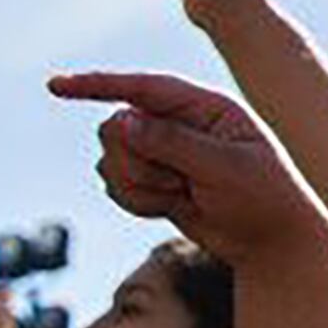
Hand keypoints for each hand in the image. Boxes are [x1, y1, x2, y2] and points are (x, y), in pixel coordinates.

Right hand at [43, 70, 327, 260]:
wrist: (271, 242)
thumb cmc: (264, 198)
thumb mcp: (226, 168)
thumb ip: (173, 143)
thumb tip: (119, 119)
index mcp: (206, 107)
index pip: (142, 88)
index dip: (97, 85)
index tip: (56, 87)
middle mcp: (179, 123)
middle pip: (115, 129)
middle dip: (137, 164)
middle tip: (181, 183)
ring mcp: (162, 150)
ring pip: (110, 159)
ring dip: (139, 186)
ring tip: (185, 195)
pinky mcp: (151, 177)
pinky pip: (114, 185)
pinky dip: (136, 201)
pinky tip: (172, 206)